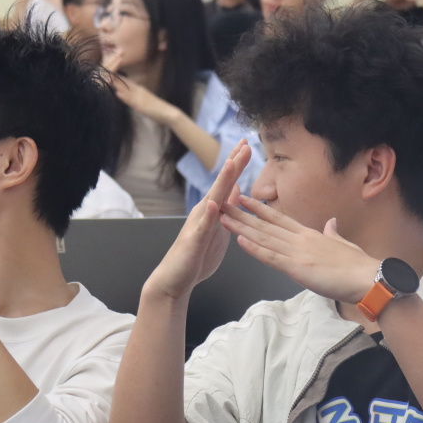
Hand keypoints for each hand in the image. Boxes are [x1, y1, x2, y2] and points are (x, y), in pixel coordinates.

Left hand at [102, 50, 181, 125]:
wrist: (168, 113)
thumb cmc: (156, 108)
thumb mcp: (143, 100)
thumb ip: (134, 96)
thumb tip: (124, 93)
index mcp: (138, 89)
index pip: (124, 80)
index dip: (114, 76)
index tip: (104, 72)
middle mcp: (138, 90)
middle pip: (123, 82)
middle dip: (112, 77)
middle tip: (100, 71)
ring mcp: (139, 97)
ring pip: (125, 89)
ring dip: (115, 84)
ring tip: (105, 79)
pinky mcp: (141, 106)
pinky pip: (131, 101)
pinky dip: (124, 97)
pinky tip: (117, 94)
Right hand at [145, 141, 249, 300]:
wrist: (176, 278)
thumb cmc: (197, 256)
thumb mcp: (219, 228)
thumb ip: (227, 208)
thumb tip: (236, 189)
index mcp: (213, 210)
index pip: (227, 182)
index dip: (236, 164)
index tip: (246, 145)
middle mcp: (205, 212)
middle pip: (221, 184)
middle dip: (233, 164)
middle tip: (244, 144)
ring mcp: (199, 224)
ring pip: (213, 199)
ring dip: (222, 181)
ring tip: (231, 164)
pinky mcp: (195, 240)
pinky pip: (203, 226)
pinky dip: (209, 215)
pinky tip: (213, 203)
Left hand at [220, 198, 376, 303]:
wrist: (369, 278)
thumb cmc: (359, 266)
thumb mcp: (344, 245)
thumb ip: (333, 234)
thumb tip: (330, 224)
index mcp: (310, 235)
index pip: (279, 219)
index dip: (259, 209)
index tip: (244, 199)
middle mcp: (300, 240)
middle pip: (265, 225)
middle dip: (242, 214)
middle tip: (223, 202)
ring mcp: (298, 253)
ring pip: (264, 238)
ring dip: (241, 228)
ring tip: (223, 217)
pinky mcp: (298, 268)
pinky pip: (272, 258)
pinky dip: (255, 249)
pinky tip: (240, 242)